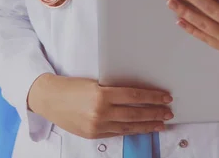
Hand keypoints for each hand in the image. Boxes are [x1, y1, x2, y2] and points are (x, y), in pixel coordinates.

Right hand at [27, 74, 172, 138]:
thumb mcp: (94, 82)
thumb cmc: (71, 86)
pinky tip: (141, 129)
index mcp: (101, 94)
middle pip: (135, 113)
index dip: (152, 97)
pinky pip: (118, 133)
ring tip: (161, 123)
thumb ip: (113, 90)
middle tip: (168, 112)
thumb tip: (136, 94)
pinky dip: (132, 130)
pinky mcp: (94, 135)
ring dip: (147, 125)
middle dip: (155, 112)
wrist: (49, 99)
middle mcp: (101, 112)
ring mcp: (97, 126)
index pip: (134, 95)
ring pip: (129, 126)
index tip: (165, 97)